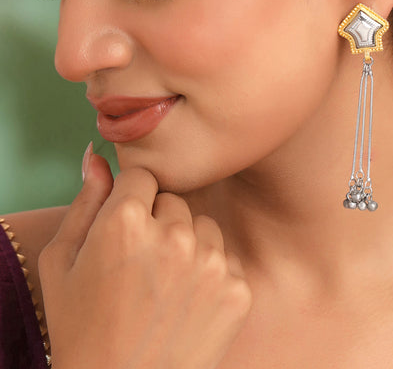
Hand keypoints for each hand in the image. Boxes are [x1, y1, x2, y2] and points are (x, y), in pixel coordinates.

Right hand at [39, 150, 251, 368]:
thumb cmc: (81, 328)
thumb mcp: (63, 262)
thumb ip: (85, 200)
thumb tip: (98, 154)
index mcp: (126, 220)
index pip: (142, 176)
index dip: (130, 202)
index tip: (125, 231)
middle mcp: (175, 234)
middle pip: (174, 200)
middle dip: (159, 222)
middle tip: (139, 267)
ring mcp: (211, 263)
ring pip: (203, 226)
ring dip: (188, 245)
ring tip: (163, 287)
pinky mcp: (238, 289)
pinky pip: (225, 259)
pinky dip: (210, 276)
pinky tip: (186, 305)